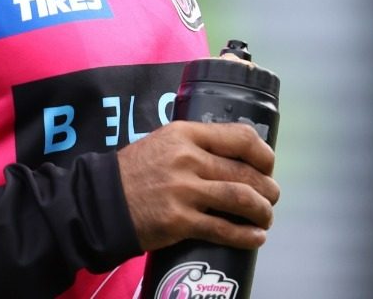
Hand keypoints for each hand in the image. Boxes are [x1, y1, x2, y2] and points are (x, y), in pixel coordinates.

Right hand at [116, 120, 278, 251]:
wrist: (100, 201)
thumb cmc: (136, 171)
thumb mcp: (165, 141)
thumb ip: (198, 143)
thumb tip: (237, 155)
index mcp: (187, 134)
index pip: (240, 137)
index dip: (263, 154)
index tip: (268, 166)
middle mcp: (188, 159)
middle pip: (244, 172)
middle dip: (267, 187)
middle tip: (272, 196)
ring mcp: (184, 191)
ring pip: (240, 199)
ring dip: (262, 211)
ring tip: (266, 218)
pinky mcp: (178, 221)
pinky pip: (222, 229)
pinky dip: (245, 235)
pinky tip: (255, 238)